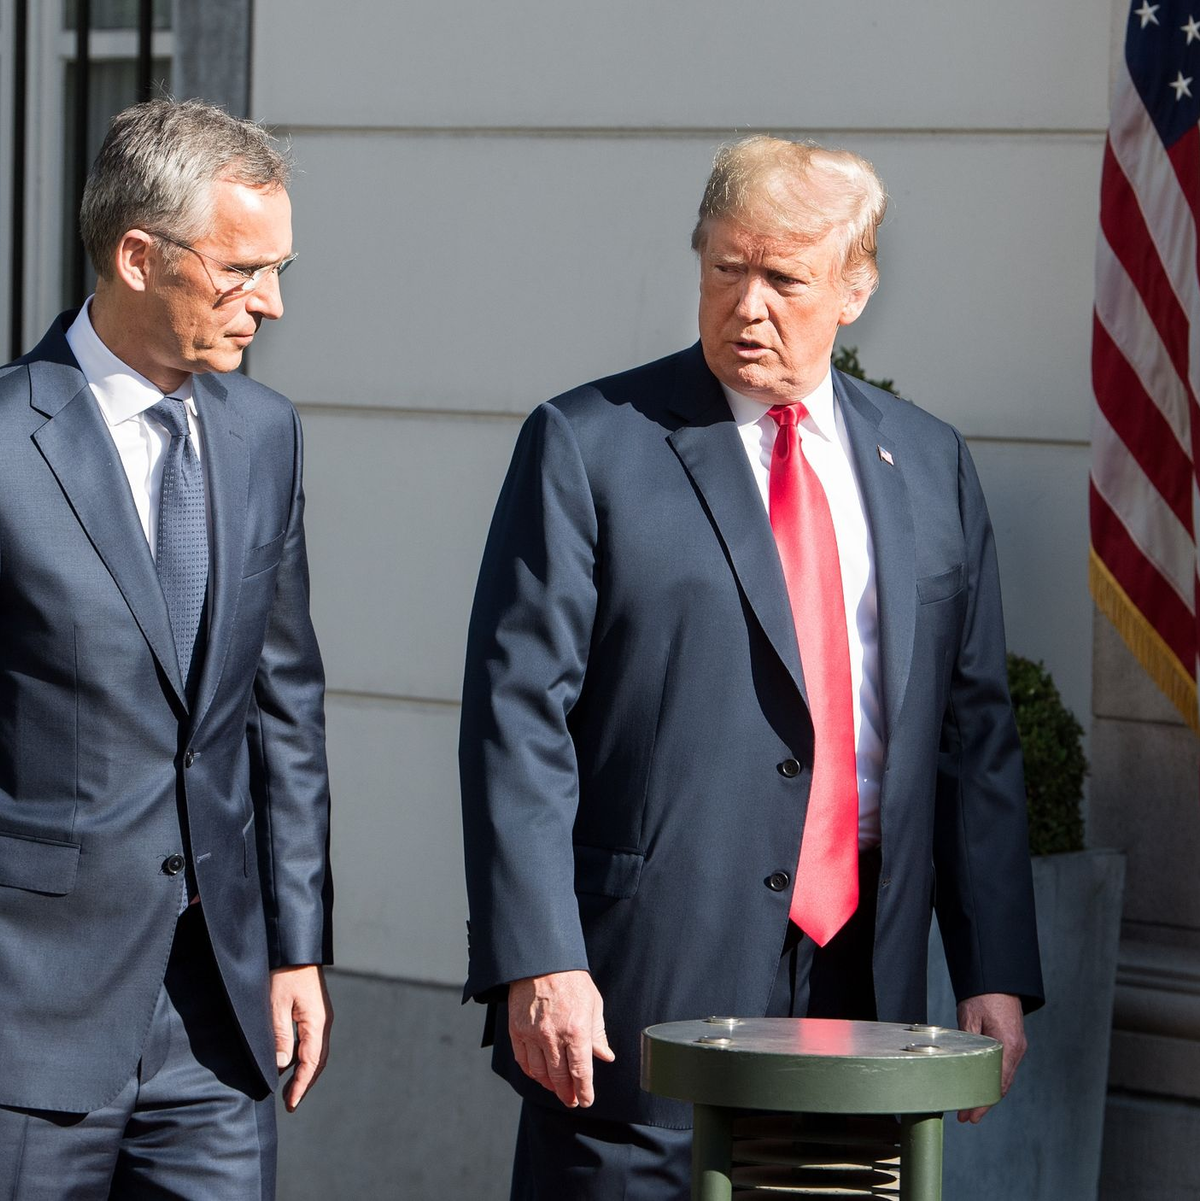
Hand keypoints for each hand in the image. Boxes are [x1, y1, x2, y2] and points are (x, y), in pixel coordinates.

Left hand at [270, 964, 332, 1111]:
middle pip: (317, 1060)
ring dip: (303, 1070)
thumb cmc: (284, 973)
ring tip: (288, 1087)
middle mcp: (323, 1021)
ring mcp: (320, 1015)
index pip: (312, 1062)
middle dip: (305, 1082)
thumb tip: (282, 1066)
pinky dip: (301, 1056)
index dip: (301, 1085)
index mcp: (318, 1022)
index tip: (291, 1104)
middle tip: (290, 1102)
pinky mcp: (314, 1010)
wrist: (295, 947)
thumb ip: (280, 1036)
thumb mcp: (276, 1005)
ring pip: (315, 1051)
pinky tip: (287, 1061)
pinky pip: (310, 1040)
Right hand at [508, 970, 614, 1108]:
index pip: (581, 1071)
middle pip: (559, 1077)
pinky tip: (538, 1075)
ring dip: (549, 1086)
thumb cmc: (571, 979)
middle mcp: (553, 1036)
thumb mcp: (593, 1003)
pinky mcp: (517, 1030)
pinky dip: (531, 1072)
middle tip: (571, 1100)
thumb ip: (598, 1033)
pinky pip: (523, 1061)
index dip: (584, 1090)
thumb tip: (606, 1056)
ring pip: (540, 1073)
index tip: (586, 1101)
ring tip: (557, 1090)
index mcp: (576, 1030)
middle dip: (567, 1093)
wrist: (543, 960)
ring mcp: (532, 1034)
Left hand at [955, 992, 1025, 1122]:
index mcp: (1007, 1045)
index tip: (970, 1116)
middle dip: (984, 1103)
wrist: (999, 978)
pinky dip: (994, 1080)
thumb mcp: (969, 1017)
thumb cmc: (983, 994)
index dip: (983, 1102)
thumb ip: (967, 1041)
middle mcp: (1016, 1050)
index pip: (996, 1083)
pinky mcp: (1014, 1042)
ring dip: (989, 1093)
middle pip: (1001, 1085)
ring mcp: (1018, 1047)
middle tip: (966, 1117)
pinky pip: (1005, 1068)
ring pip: (1003, 1078)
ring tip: (972, 1106)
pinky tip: (982, 1086)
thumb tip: (957, 1063)